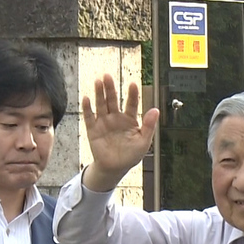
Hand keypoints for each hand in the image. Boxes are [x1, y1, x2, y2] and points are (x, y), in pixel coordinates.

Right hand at [82, 74, 159, 190]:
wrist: (115, 168)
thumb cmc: (131, 155)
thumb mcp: (144, 141)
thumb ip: (149, 126)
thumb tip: (155, 110)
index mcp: (130, 120)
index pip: (132, 104)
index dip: (132, 94)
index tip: (133, 84)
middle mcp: (116, 118)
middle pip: (113, 100)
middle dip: (111, 88)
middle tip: (108, 76)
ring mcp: (104, 122)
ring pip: (101, 105)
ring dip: (99, 94)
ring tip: (98, 81)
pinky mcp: (93, 130)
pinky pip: (90, 117)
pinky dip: (88, 108)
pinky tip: (87, 98)